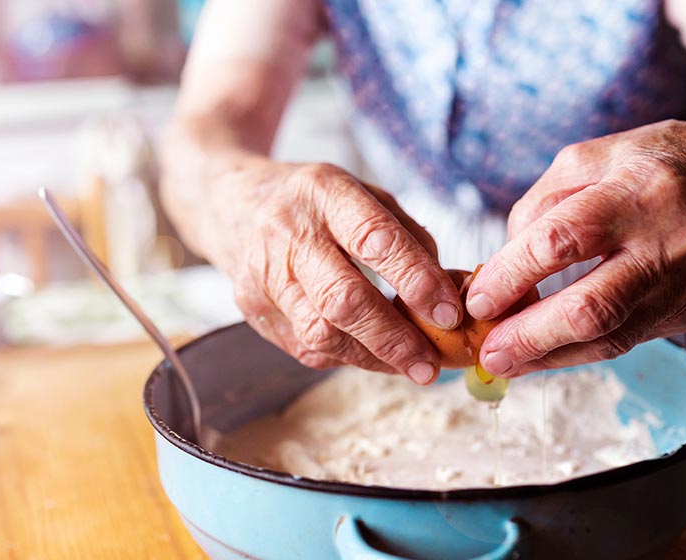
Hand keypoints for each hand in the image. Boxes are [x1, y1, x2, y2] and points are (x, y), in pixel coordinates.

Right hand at [200, 156, 462, 383]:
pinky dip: (348, 357)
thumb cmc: (316, 204)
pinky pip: (306, 347)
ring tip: (412, 365)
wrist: (234, 205)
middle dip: (394, 337)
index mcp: (323, 192)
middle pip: (343, 298)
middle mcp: (287, 233)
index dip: (416, 280)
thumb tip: (451, 292)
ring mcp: (263, 274)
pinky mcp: (253, 309)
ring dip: (373, 357)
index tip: (449, 313)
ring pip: (321, 333)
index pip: (373, 239)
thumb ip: (409, 238)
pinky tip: (375, 355)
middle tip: (431, 363)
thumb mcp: (364, 195)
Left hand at [466, 117, 685, 376]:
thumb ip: (538, 208)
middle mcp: (671, 241)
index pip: (562, 240)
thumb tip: (499, 272)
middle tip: (488, 352)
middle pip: (593, 307)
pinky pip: (627, 340)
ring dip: (549, 357)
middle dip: (530, 336)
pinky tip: (544, 353)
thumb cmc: (651, 164)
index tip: (477, 299)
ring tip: (505, 363)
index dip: (512, 275)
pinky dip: (579, 350)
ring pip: (611, 338)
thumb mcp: (589, 160)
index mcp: (638, 190)